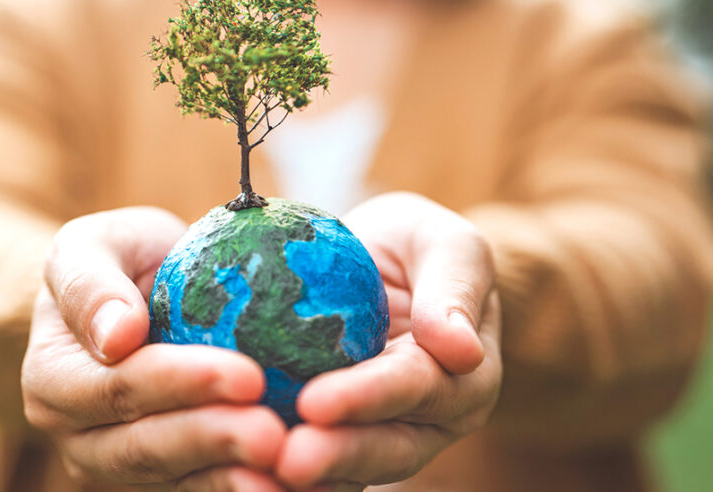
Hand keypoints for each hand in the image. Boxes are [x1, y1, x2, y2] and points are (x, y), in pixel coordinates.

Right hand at [21, 207, 287, 490]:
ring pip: (177, 478)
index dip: (180, 384)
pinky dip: (245, 486)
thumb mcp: (93, 245)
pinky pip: (205, 487)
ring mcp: (121, 464)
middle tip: (273, 434)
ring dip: (232, 476)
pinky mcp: (167, 476)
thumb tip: (116, 336)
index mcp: (53, 380)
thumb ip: (90, 282)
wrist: (137, 294)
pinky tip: (289, 483)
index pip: (118, 387)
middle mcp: (79, 435)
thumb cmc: (118, 259)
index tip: (247, 374)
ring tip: (285, 464)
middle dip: (213, 440)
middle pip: (146, 447)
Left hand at [275, 192, 502, 489]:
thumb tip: (462, 350)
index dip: (366, 397)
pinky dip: (285, 478)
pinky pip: (322, 470)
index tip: (315, 403)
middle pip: (387, 447)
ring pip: (354, 469)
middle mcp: (430, 420)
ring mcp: (387, 438)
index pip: (413, 386)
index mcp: (463, 375)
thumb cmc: (417, 247)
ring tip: (264, 473)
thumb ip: (455, 286)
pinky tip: (249, 475)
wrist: (386, 267)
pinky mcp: (343, 443)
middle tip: (288, 460)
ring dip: (313, 475)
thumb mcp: (445, 244)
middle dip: (337, 455)